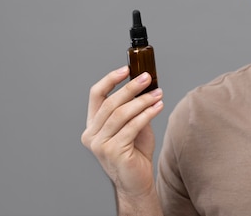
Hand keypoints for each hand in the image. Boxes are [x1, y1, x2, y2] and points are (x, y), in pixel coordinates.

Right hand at [81, 66, 163, 197]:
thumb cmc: (135, 152)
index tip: (126, 69)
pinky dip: (147, 114)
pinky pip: (132, 127)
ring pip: (121, 114)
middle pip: (110, 103)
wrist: (136, 181)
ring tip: (158, 94)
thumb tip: (146, 85)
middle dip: (131, 87)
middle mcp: (92, 134)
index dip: (110, 79)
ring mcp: (100, 144)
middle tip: (148, 78)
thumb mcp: (133, 124)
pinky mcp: (113, 151)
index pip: (95, 95)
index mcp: (93, 125)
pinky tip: (158, 107)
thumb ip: (134, 108)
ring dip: (142, 101)